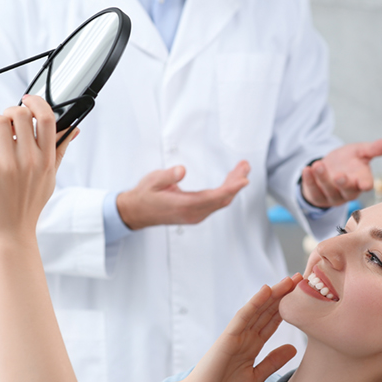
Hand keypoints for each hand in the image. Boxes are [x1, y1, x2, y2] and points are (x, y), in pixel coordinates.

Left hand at [0, 95, 77, 243]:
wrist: (11, 234)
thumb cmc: (29, 205)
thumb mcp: (50, 178)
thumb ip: (59, 152)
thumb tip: (74, 130)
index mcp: (47, 160)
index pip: (48, 119)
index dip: (37, 102)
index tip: (27, 99)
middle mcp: (30, 160)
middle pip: (21, 114)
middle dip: (10, 111)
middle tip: (5, 122)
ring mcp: (9, 165)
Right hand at [116, 161, 249, 229]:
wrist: (137, 213)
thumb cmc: (145, 196)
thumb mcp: (152, 181)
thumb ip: (167, 176)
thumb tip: (181, 170)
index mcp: (184, 206)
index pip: (214, 197)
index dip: (231, 188)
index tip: (243, 180)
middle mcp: (193, 213)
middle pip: (222, 199)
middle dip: (236, 182)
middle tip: (245, 166)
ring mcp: (195, 215)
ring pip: (221, 201)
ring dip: (232, 186)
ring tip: (240, 169)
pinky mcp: (196, 213)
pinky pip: (216, 203)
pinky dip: (226, 192)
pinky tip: (229, 181)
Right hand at [180, 275, 300, 381]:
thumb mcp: (256, 377)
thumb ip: (273, 361)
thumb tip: (293, 348)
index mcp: (252, 345)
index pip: (272, 322)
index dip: (287, 308)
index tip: (303, 296)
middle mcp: (245, 336)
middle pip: (267, 311)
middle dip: (284, 295)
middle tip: (301, 278)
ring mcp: (236, 335)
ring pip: (258, 309)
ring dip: (273, 294)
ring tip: (289, 280)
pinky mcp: (227, 337)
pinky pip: (243, 317)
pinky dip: (254, 303)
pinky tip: (266, 291)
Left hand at [300, 138, 381, 208]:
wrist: (329, 168)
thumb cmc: (349, 162)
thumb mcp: (360, 152)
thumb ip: (374, 148)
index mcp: (361, 181)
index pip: (365, 185)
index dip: (365, 184)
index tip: (364, 183)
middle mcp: (348, 192)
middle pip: (347, 191)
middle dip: (343, 184)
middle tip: (339, 175)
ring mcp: (333, 196)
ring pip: (328, 190)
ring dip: (323, 178)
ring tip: (318, 164)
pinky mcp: (318, 196)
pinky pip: (313, 190)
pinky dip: (309, 180)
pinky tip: (307, 169)